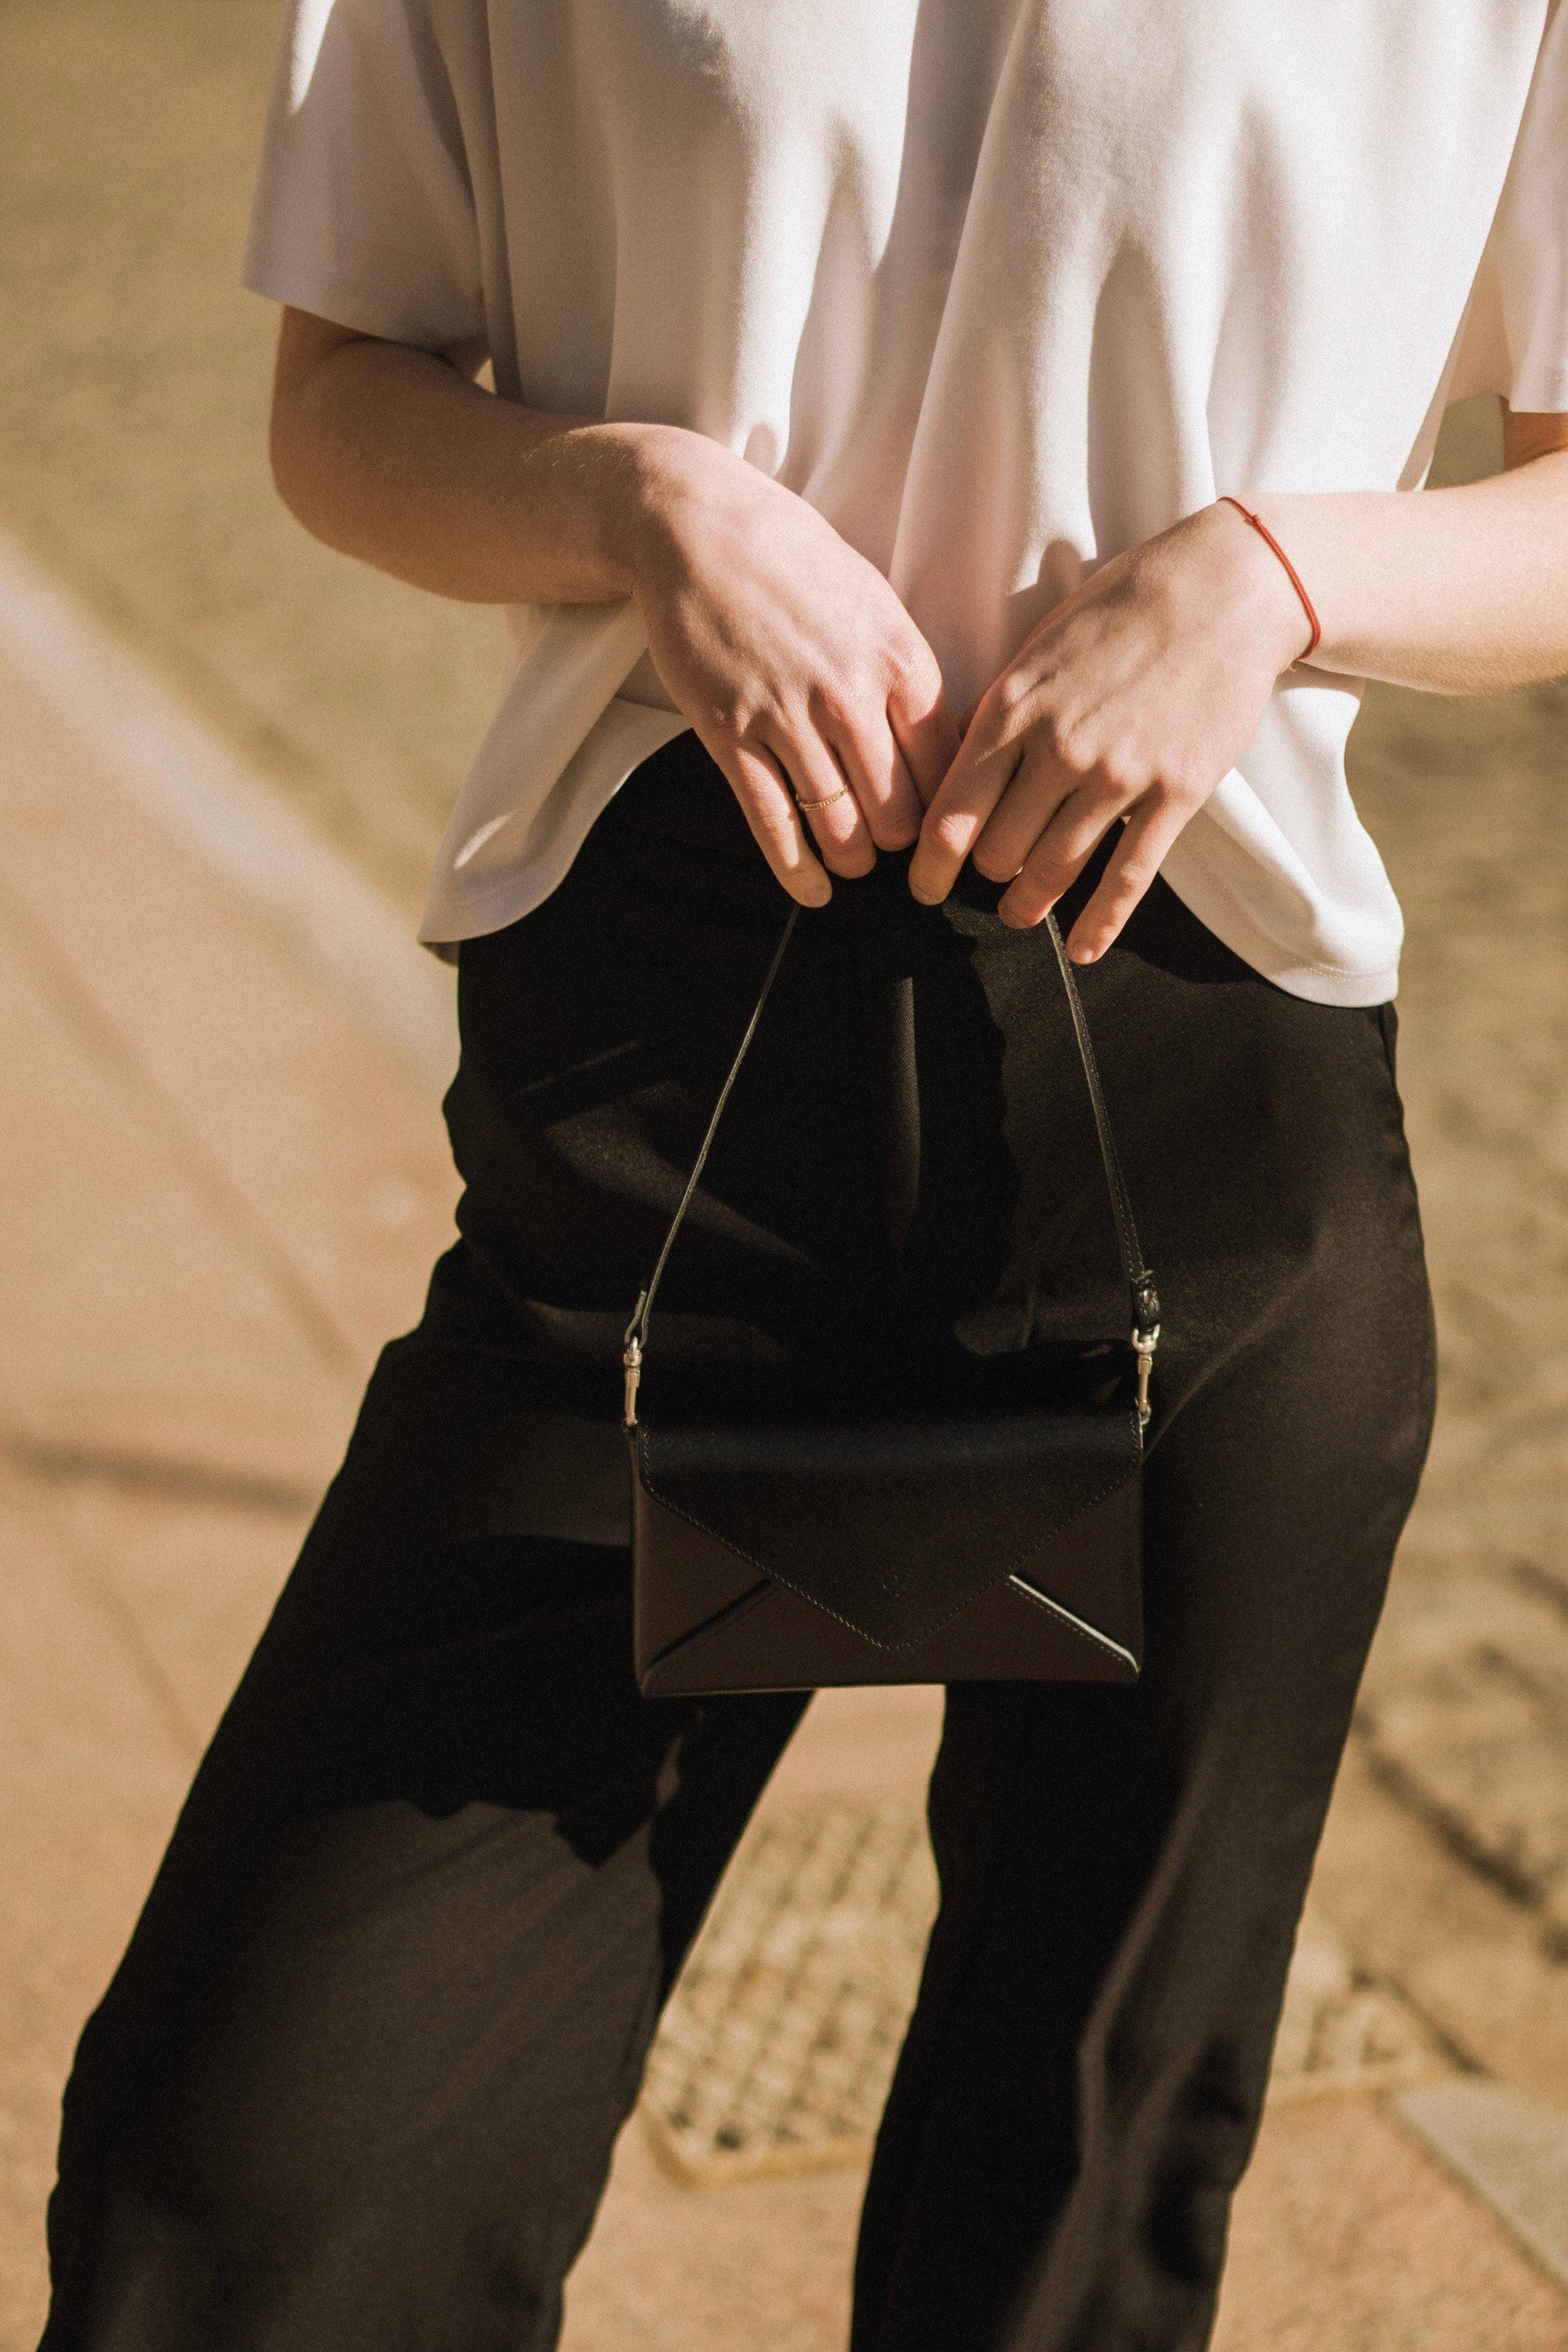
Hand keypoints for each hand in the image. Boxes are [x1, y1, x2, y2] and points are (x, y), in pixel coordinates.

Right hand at [623, 428, 958, 904]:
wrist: (697, 528)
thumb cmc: (791, 560)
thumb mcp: (875, 603)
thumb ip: (906, 675)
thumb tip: (940, 745)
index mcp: (899, 660)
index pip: (945, 769)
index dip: (947, 811)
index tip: (941, 828)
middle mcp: (849, 694)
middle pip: (898, 812)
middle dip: (900, 845)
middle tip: (894, 852)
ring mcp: (786, 717)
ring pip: (841, 829)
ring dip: (853, 861)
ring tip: (853, 864)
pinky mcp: (729, 734)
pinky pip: (774, 824)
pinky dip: (797, 871)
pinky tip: (812, 891)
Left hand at [906, 502, 1309, 958]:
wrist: (1224, 589)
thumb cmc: (1124, 609)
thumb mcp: (1039, 646)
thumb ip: (994, 709)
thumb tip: (950, 757)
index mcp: (1014, 708)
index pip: (952, 812)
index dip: (931, 864)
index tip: (924, 886)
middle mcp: (1060, 747)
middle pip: (998, 851)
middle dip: (985, 875)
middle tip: (987, 880)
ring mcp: (1120, 774)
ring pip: (1053, 871)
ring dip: (1028, 904)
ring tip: (1019, 912)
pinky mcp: (1176, 793)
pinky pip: (1128, 877)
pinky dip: (1100, 923)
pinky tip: (1082, 949)